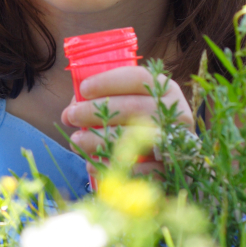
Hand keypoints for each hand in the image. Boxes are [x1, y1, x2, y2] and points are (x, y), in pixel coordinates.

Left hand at [62, 66, 194, 177]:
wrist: (173, 158)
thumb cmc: (139, 124)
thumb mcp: (127, 104)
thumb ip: (99, 102)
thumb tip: (69, 112)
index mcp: (164, 89)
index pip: (137, 78)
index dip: (108, 81)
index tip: (83, 89)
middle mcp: (173, 112)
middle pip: (132, 107)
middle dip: (95, 112)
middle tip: (71, 116)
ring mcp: (175, 140)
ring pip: (133, 138)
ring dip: (98, 140)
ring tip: (76, 142)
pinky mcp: (171, 168)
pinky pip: (139, 169)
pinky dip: (113, 167)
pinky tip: (94, 165)